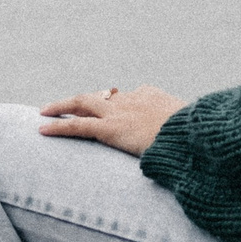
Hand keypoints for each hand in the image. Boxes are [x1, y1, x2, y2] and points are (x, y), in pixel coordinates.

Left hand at [37, 85, 183, 155]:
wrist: (195, 133)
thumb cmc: (199, 135)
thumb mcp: (190, 128)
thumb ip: (178, 131)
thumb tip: (184, 146)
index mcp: (150, 95)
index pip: (126, 97)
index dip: (113, 104)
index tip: (106, 109)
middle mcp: (131, 98)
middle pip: (99, 95)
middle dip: (80, 100)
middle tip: (64, 104)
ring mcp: (119, 112)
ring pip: (82, 103)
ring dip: (61, 106)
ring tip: (44, 111)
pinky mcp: (111, 128)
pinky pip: (78, 126)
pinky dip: (58, 126)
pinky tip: (41, 129)